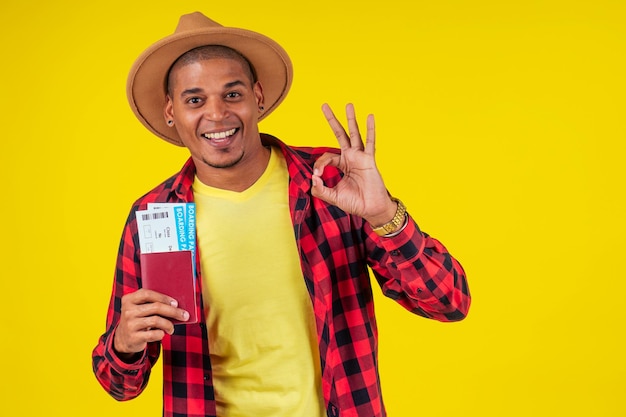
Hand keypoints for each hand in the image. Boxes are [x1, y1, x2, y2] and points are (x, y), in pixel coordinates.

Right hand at [113, 289, 189, 358]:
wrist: (123, 338)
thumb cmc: (138, 319)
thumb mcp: (140, 308)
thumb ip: (152, 303)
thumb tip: (176, 304)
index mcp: (129, 299)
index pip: (147, 294)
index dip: (163, 297)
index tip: (176, 303)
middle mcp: (127, 311)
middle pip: (156, 307)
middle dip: (173, 311)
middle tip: (184, 315)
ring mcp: (129, 324)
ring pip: (156, 320)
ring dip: (169, 324)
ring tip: (172, 328)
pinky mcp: (133, 337)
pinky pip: (153, 334)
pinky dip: (161, 334)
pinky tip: (162, 334)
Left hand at [312, 103, 397, 226]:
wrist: (372, 210)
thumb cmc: (355, 203)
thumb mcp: (333, 197)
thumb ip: (320, 189)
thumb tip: (312, 178)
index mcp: (342, 164)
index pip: (326, 157)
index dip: (320, 165)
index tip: (318, 176)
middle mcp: (351, 157)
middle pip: (340, 134)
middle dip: (332, 120)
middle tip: (324, 105)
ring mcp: (360, 157)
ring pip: (354, 134)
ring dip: (350, 119)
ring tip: (348, 104)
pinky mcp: (369, 160)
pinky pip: (370, 143)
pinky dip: (370, 130)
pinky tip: (370, 117)